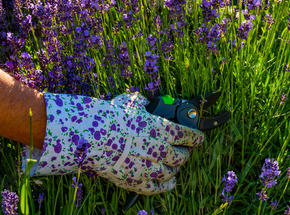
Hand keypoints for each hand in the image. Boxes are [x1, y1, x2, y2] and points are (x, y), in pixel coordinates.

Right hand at [26, 92, 204, 194]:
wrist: (90, 136)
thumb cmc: (110, 115)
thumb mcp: (131, 101)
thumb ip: (142, 103)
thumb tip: (144, 103)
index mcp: (162, 129)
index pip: (189, 136)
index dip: (197, 137)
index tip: (199, 138)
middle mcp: (160, 149)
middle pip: (182, 156)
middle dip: (185, 153)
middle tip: (184, 150)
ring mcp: (149, 168)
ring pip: (171, 172)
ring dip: (176, 168)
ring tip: (175, 164)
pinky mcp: (136, 181)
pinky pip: (157, 187)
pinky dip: (166, 185)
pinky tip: (169, 182)